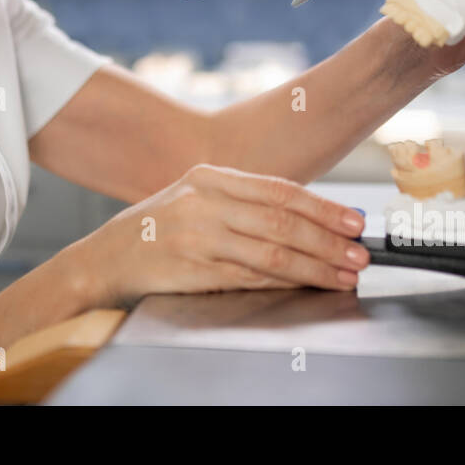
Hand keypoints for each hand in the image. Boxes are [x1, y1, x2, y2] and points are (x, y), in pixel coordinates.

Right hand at [79, 164, 368, 307]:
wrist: (103, 260)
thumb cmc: (156, 231)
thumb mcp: (194, 200)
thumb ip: (241, 203)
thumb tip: (306, 217)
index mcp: (209, 178)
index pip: (279, 189)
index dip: (322, 206)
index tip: (353, 221)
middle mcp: (204, 202)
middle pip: (281, 220)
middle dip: (328, 238)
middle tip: (361, 252)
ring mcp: (197, 237)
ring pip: (271, 251)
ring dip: (315, 265)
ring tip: (345, 273)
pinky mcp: (193, 271)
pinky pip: (250, 277)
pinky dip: (285, 282)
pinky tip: (307, 286)